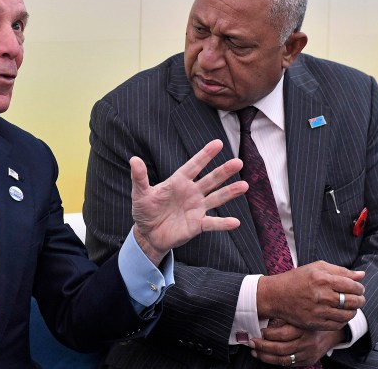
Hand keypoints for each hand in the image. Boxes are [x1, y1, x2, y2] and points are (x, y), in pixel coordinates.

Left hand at [131, 139, 247, 264]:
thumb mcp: (140, 193)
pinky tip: (235, 222)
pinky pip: (212, 223)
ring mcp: (196, 208)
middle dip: (224, 171)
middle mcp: (191, 192)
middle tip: (238, 162)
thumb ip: (140, 177)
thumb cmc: (144, 210)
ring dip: (230, 192)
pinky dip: (223, 223)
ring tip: (244, 185)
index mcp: (178, 181)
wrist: (148, 233)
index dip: (205, 155)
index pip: (194, 166)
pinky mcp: (197, 225)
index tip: (218, 143)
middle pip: (210, 179)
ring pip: (216, 198)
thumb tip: (134, 160)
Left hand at [250, 321, 344, 365]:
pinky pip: (290, 364)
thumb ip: (285, 318)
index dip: (268, 334)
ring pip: (284, 359)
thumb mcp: (300, 315)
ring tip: (255, 352)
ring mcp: (308, 353)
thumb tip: (264, 320)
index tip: (259, 332)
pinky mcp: (308, 360)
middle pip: (281, 348)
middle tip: (252, 343)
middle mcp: (307, 342)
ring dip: (266, 357)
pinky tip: (267, 357)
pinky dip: (276, 362)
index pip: (283, 334)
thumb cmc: (311, 321)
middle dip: (263, 347)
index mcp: (304, 328)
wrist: (332, 332)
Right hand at [257, 261, 365, 329]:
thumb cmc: (297, 279)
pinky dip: (343, 320)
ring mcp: (318, 311)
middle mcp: (321, 295)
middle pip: (353, 301)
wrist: (276, 295)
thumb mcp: (316, 268)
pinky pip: (338, 324)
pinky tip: (339, 314)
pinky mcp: (314, 323)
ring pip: (348, 315)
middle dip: (360, 300)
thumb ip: (340, 271)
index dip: (359, 288)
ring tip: (349, 306)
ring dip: (353, 311)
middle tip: (357, 298)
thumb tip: (361, 275)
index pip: (353, 286)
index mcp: (323, 279)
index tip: (358, 289)